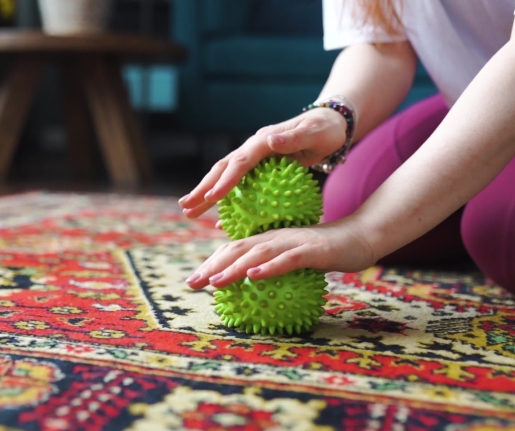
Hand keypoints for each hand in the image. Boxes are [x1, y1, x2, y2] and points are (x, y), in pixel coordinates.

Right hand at [178, 107, 346, 218]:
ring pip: (225, 178)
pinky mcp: (259, 168)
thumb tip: (271, 140)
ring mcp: (254, 158)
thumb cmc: (324, 131)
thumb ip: (294, 138)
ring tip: (189, 212)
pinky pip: (239, 186)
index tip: (211, 198)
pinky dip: (228, 202)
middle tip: (185, 208)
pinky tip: (221, 221)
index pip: (239, 162)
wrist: (329, 125)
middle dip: (203, 189)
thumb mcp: (314, 133)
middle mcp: (253, 148)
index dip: (224, 181)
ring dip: (206, 195)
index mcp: (262, 140)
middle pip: (222, 170)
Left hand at [184, 219, 376, 289]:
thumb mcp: (295, 257)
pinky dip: (270, 267)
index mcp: (268, 239)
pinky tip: (255, 276)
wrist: (362, 236)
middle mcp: (276, 237)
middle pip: (237, 249)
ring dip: (234, 267)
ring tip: (215, 281)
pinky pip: (289, 259)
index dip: (211, 262)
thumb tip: (253, 277)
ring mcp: (293, 242)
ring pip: (258, 253)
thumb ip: (274, 263)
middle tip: (192, 283)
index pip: (233, 248)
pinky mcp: (313, 250)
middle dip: (211, 266)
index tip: (193, 280)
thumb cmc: (328, 251)